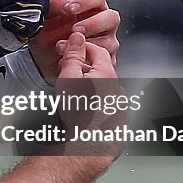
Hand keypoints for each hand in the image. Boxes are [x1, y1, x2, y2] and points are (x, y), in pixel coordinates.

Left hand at [29, 0, 119, 78]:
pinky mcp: (103, 61)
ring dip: (88, 45)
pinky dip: (86, 61)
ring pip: (110, 41)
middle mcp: (101, 23)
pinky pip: (104, 61)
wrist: (42, 60)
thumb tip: (64, 1)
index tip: (70, 8)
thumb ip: (54, 5)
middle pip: (112, 17)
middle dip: (93, 23)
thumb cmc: (48, 35)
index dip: (86, 0)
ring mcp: (104, 42)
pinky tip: (70, 59)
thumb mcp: (45, 17)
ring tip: (65, 47)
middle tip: (75, 30)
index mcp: (89, 8)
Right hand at [51, 31, 124, 158]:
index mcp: (106, 73)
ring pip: (101, 86)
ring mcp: (118, 102)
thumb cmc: (78, 113)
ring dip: (88, 84)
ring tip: (71, 93)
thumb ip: (73, 55)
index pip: (96, 49)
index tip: (69, 49)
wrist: (87, 144)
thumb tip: (77, 38)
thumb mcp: (68, 76)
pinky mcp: (116, 117)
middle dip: (81, 67)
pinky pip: (105, 102)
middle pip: (98, 68)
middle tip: (64, 71)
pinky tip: (82, 108)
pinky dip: (94, 100)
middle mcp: (116, 86)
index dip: (80, 47)